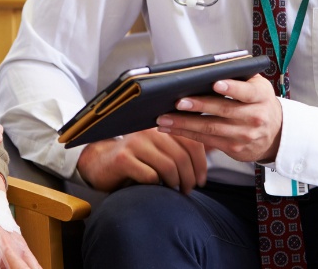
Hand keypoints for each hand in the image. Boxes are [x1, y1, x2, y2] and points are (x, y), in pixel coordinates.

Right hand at [76, 127, 207, 192]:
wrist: (101, 164)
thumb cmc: (137, 158)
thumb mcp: (160, 149)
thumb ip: (183, 146)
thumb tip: (216, 146)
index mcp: (162, 125)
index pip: (191, 141)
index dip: (201, 164)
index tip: (202, 180)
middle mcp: (148, 130)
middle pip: (181, 156)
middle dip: (190, 178)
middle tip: (189, 190)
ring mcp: (135, 143)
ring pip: (168, 166)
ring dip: (176, 183)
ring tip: (176, 191)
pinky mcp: (123, 158)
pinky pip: (150, 176)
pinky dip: (158, 185)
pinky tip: (157, 188)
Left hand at [156, 74, 281, 162]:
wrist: (275, 133)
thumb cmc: (259, 103)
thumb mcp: (258, 86)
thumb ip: (239, 77)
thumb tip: (209, 68)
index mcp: (260, 96)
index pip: (246, 91)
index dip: (231, 88)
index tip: (215, 83)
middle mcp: (255, 116)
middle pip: (223, 110)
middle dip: (198, 106)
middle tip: (178, 102)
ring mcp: (244, 134)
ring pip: (210, 128)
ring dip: (184, 123)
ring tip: (164, 117)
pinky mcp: (234, 148)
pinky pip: (206, 140)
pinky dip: (186, 133)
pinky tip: (171, 128)